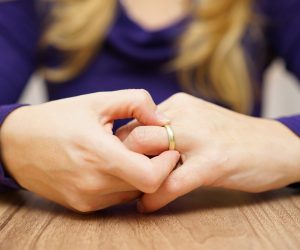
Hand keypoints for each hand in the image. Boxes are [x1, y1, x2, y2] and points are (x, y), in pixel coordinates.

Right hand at [0, 90, 179, 211]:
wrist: (17, 144)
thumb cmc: (58, 119)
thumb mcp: (97, 101)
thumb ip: (136, 103)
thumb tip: (164, 121)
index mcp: (97, 154)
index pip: (150, 177)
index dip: (166, 164)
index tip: (169, 149)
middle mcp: (93, 183)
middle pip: (145, 186)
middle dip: (156, 167)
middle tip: (151, 148)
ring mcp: (87, 199)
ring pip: (133, 193)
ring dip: (140, 175)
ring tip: (129, 155)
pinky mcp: (82, 206)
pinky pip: (117, 198)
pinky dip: (124, 183)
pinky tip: (114, 165)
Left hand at [117, 93, 299, 212]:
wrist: (274, 146)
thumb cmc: (230, 137)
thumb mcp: (197, 122)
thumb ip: (169, 128)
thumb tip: (138, 144)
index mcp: (179, 105)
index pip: (136, 120)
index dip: (123, 143)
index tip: (117, 160)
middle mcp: (185, 115)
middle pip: (135, 133)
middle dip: (122, 158)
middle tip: (119, 177)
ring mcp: (200, 137)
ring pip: (149, 152)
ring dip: (134, 176)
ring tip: (130, 191)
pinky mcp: (213, 162)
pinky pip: (172, 182)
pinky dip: (154, 197)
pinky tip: (147, 206)